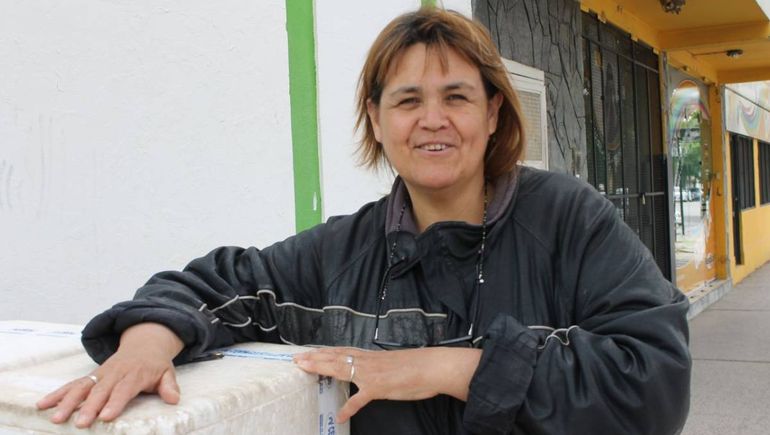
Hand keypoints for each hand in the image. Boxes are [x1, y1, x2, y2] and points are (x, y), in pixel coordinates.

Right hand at [36, 323, 183, 427]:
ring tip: (57, 418)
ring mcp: (100, 374)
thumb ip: (169, 386)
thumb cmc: (155, 364)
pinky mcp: (91, 376)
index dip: (115, 403)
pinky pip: (72, 384)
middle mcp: (115, 374)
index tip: (106, 417)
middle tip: (80, 423)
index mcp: (135, 374)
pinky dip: (57, 394)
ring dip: (68, 402)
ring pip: (82, 387)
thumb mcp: (167, 373)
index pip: (124, 389)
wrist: (144, 344)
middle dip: (89, 407)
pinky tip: (43, 405)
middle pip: (100, 391)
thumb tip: (174, 399)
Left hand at [293, 346, 480, 422]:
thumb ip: (378, 367)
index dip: (323, 352)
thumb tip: (370, 372)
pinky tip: (340, 415)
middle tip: (296, 358)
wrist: (431, 366)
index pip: (341, 352)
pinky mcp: (378, 388)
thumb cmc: (416, 365)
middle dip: (314, 357)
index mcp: (370, 356)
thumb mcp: (392, 364)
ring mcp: (371, 374)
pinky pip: (360, 399)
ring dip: (321, 368)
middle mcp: (367, 362)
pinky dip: (349, 407)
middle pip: (335, 357)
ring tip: (304, 368)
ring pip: (341, 368)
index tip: (307, 351)